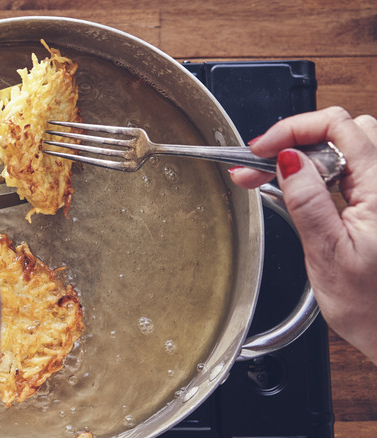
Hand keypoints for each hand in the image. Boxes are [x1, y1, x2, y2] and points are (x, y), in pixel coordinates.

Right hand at [230, 106, 376, 363]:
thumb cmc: (373, 306)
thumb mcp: (328, 254)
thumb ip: (307, 200)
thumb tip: (288, 158)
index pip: (337, 126)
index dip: (292, 129)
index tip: (260, 149)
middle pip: (344, 129)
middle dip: (296, 138)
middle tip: (260, 164)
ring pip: (349, 146)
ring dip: (308, 154)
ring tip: (275, 177)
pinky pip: (353, 169)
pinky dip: (321, 170)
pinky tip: (300, 188)